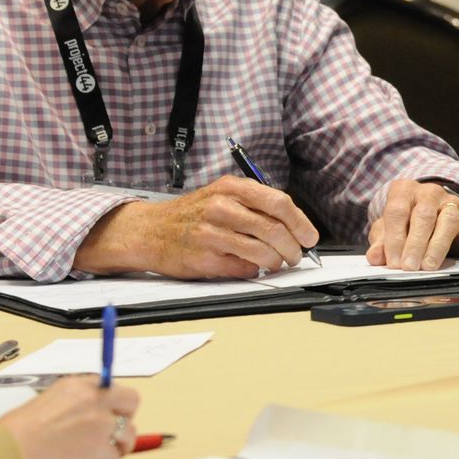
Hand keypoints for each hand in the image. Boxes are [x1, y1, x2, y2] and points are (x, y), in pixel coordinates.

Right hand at [0, 376, 141, 458]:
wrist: (10, 449)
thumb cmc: (16, 431)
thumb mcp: (44, 402)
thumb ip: (71, 403)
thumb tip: (83, 415)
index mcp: (76, 385)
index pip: (107, 385)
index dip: (110, 401)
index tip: (110, 411)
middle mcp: (93, 399)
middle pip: (130, 400)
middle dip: (127, 415)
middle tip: (118, 428)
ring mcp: (99, 422)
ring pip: (129, 430)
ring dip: (123, 442)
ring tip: (114, 451)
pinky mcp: (99, 445)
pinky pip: (116, 454)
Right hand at [74, 177, 319, 278]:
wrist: (148, 231)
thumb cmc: (192, 214)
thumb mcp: (222, 194)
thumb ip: (255, 204)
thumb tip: (294, 225)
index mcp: (231, 188)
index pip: (279, 203)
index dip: (301, 223)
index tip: (310, 237)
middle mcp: (221, 208)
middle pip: (274, 230)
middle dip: (293, 247)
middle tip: (297, 255)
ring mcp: (211, 234)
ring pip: (262, 251)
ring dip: (277, 261)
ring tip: (276, 262)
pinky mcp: (204, 259)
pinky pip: (243, 268)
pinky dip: (253, 270)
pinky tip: (249, 265)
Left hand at [366, 179, 458, 270]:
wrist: (430, 209)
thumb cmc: (405, 221)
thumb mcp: (387, 228)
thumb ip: (381, 241)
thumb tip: (375, 257)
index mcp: (405, 191)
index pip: (398, 211)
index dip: (394, 238)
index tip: (393, 262)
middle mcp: (430, 193)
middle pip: (424, 215)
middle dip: (415, 244)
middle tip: (410, 267)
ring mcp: (453, 203)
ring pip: (449, 220)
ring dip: (438, 246)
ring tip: (429, 267)